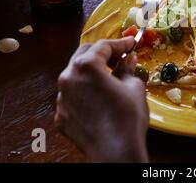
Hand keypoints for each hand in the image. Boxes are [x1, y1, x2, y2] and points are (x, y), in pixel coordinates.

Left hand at [55, 37, 148, 161]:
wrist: (115, 152)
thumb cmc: (127, 116)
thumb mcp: (133, 87)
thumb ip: (127, 69)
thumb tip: (128, 60)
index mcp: (86, 66)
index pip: (103, 46)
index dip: (119, 43)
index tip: (131, 43)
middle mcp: (68, 78)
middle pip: (83, 55)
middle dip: (102, 53)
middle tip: (120, 56)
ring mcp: (62, 98)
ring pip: (75, 76)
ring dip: (91, 73)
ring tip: (110, 77)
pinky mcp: (61, 116)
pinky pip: (73, 97)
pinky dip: (85, 92)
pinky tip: (99, 99)